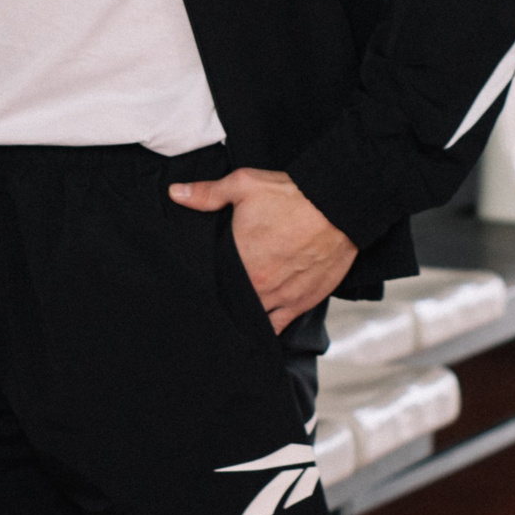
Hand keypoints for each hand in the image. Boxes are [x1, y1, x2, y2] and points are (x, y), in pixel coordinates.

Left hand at [169, 167, 355, 331]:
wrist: (338, 206)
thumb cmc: (293, 196)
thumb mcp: (244, 185)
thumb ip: (207, 193)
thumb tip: (175, 193)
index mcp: (239, 260)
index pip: (214, 282)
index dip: (208, 283)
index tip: (205, 282)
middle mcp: (257, 285)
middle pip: (232, 301)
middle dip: (226, 299)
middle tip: (221, 295)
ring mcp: (280, 298)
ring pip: (252, 317)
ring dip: (244, 314)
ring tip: (236, 312)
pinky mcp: (301, 304)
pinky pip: (278, 327)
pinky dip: (267, 329)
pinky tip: (258, 329)